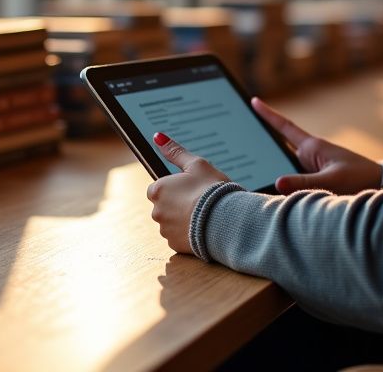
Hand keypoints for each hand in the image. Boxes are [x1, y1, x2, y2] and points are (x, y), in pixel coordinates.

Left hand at [146, 133, 229, 254]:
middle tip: (198, 200)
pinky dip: (188, 233)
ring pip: (171, 222)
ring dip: (183, 219)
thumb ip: (175, 152)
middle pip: (164, 206)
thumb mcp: (196, 165)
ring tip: (203, 214)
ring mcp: (165, 230)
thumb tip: (158, 137)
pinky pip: (179, 237)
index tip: (188, 188)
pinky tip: (202, 227)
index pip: (157, 188)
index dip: (173, 187)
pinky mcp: (175, 245)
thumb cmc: (211, 189)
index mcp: (158, 190)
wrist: (226, 220)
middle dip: (177, 204)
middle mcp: (156, 211)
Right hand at [252, 97, 382, 194]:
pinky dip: (283, 189)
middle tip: (237, 145)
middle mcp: (309, 156)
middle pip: (277, 152)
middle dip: (259, 151)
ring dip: (271, 175)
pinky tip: (271, 199)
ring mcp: (311, 169)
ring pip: (283, 171)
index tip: (253, 101)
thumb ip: (305, 182)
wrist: (380, 188)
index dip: (268, 115)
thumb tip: (277, 183)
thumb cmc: (361, 179)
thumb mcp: (332, 180)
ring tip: (250, 179)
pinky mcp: (316, 182)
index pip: (285, 128)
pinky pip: (293, 183)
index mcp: (312, 147)